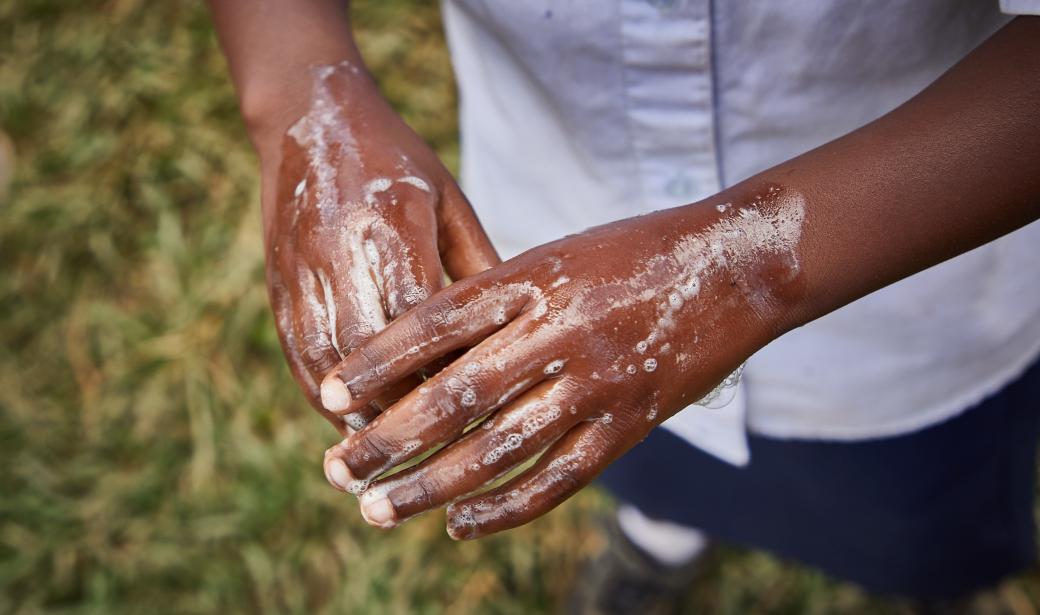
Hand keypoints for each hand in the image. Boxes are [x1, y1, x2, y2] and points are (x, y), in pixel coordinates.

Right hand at [262, 62, 497, 433]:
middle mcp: (341, 256)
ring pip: (324, 363)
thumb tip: (516, 329)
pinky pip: (296, 350)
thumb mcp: (449, 201)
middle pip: (368, 355)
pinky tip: (341, 421)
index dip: (440, 376)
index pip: (418, 324)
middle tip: (425, 457)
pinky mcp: (278, 282)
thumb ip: (478, 264)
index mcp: (392, 231)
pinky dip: (318, 391)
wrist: (311, 118)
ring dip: (351, 415)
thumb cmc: (397, 160)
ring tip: (379, 458)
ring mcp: (302, 271)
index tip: (468, 420)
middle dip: (395, 412)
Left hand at [318, 185, 806, 536]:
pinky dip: (506, 506)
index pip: (434, 324)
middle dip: (388, 437)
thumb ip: (496, 296)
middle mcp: (557, 331)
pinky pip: (559, 477)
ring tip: (379, 509)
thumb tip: (423, 348)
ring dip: (433, 485)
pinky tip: (460, 524)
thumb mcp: (555, 254)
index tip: (326, 395)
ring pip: (499, 447)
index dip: (376, 362)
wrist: (733, 267)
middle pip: (455, 395)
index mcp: (532, 278)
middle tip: (337, 469)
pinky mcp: (629, 424)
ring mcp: (595, 382)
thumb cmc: (634, 253)